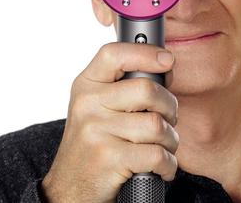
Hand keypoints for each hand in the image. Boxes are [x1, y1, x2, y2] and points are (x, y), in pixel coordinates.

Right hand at [41, 42, 178, 202]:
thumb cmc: (93, 145)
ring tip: (163, 147)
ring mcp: (96, 131)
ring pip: (157, 125)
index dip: (145, 52)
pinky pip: (157, 155)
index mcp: (85, 86)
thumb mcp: (96, 108)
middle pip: (148, 90)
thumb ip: (121, 86)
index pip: (114, 54)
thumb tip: (164, 64)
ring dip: (171, 140)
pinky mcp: (109, 159)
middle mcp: (87, 104)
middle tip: (168, 119)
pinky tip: (161, 167)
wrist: (69, 191)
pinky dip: (168, 164)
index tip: (167, 60)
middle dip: (170, 107)